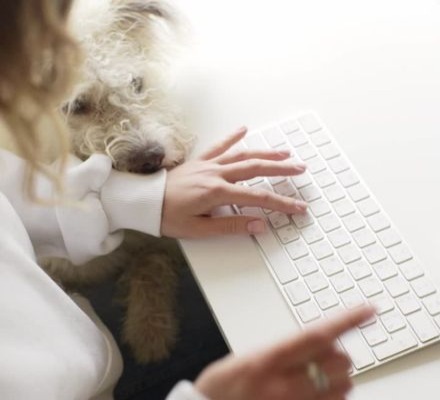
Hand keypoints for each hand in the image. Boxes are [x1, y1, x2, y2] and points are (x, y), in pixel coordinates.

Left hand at [161, 127, 307, 237]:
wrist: (144, 202)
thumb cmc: (168, 217)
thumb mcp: (199, 229)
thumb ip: (230, 227)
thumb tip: (258, 225)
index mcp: (217, 192)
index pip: (259, 197)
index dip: (282, 203)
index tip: (298, 208)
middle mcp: (216, 174)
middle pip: (256, 169)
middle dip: (281, 169)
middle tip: (301, 169)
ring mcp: (208, 165)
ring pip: (243, 154)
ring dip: (265, 153)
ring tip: (284, 153)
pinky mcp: (200, 161)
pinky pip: (219, 146)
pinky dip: (232, 137)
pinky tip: (243, 129)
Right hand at [195, 307, 374, 399]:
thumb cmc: (225, 384)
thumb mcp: (250, 356)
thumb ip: (285, 349)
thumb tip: (320, 341)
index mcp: (268, 358)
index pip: (317, 334)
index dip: (347, 320)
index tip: (368, 310)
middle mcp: (283, 385)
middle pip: (338, 362)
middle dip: (340, 355)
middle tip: (326, 355)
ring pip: (343, 388)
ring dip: (339, 378)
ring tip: (317, 377)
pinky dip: (334, 397)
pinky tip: (317, 394)